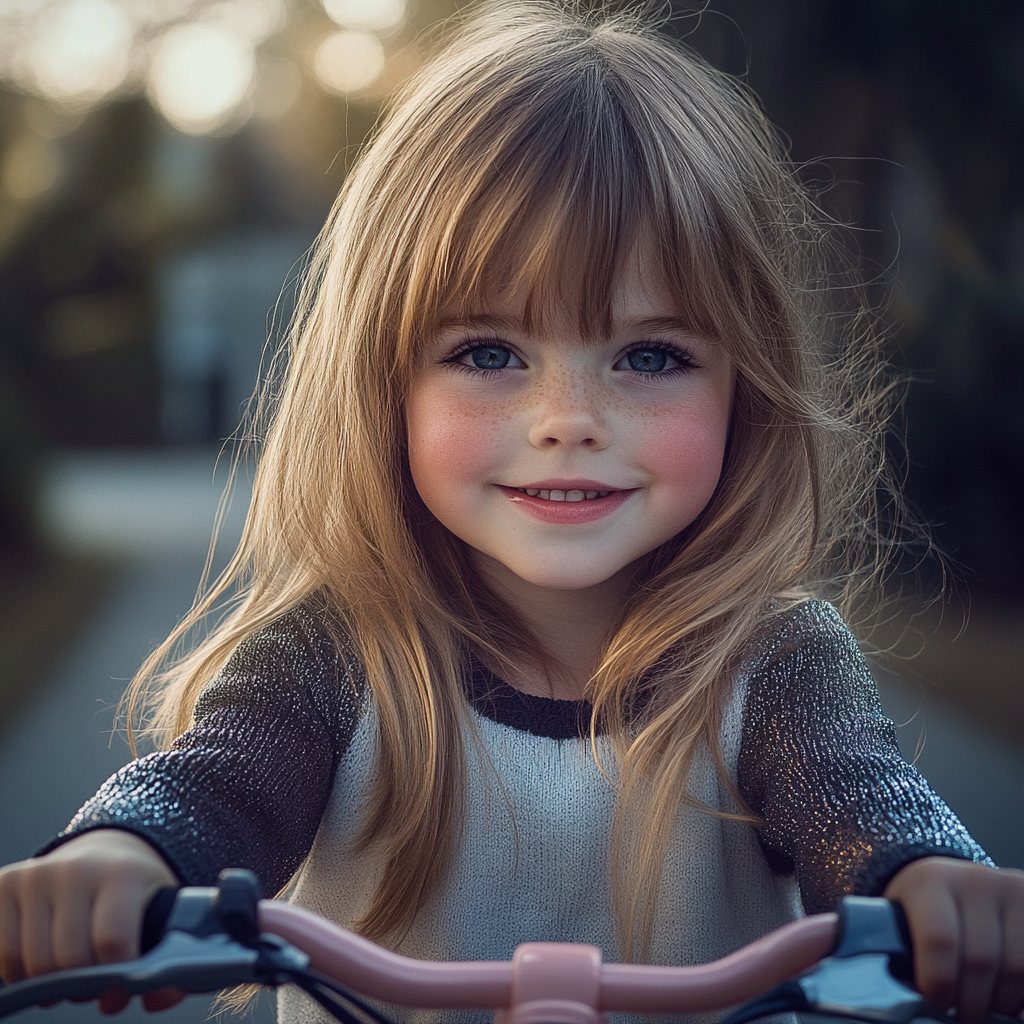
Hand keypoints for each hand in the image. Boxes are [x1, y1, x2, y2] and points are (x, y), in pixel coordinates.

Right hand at [0, 829, 182, 1013]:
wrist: (103, 854)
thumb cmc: (133, 893)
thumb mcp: (162, 914)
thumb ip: (168, 959)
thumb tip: (157, 997)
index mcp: (123, 873)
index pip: (111, 941)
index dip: (114, 980)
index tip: (117, 992)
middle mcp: (77, 868)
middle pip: (67, 959)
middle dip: (80, 985)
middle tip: (92, 984)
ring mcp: (37, 874)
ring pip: (30, 963)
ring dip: (48, 984)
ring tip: (70, 973)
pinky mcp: (5, 883)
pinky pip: (2, 954)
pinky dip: (19, 973)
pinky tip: (42, 964)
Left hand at [884, 856, 1023, 1021]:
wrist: (949, 880)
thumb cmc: (916, 909)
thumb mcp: (891, 917)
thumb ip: (871, 941)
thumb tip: (817, 968)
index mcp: (927, 881)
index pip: (939, 940)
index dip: (936, 982)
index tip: (932, 1002)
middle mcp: (973, 879)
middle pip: (982, 961)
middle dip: (970, 1002)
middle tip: (957, 1016)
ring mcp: (1008, 889)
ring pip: (1016, 968)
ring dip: (1000, 1002)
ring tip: (979, 1008)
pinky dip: (1022, 993)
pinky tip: (1006, 1000)